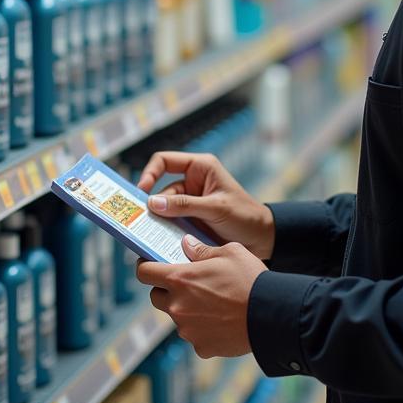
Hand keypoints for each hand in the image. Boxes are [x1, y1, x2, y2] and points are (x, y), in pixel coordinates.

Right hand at [137, 151, 274, 259]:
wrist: (261, 239)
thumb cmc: (244, 215)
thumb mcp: (215, 208)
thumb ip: (184, 205)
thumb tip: (152, 203)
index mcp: (200, 167)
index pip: (165, 161)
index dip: (150, 173)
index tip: (141, 191)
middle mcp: (192, 181)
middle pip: (161, 190)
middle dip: (153, 206)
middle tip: (140, 221)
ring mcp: (190, 201)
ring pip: (164, 209)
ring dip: (159, 222)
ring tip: (151, 235)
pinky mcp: (190, 219)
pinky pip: (171, 223)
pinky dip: (166, 231)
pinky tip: (160, 241)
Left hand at [137, 235, 266, 357]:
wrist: (270, 315)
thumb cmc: (249, 279)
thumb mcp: (228, 252)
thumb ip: (201, 249)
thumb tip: (186, 245)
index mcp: (180, 279)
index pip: (144, 272)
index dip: (145, 266)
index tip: (150, 263)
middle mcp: (177, 306)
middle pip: (156, 297)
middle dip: (165, 289)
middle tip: (185, 283)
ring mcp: (188, 330)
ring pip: (177, 317)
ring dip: (186, 309)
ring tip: (210, 302)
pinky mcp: (201, 347)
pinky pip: (194, 335)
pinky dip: (202, 328)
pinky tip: (220, 320)